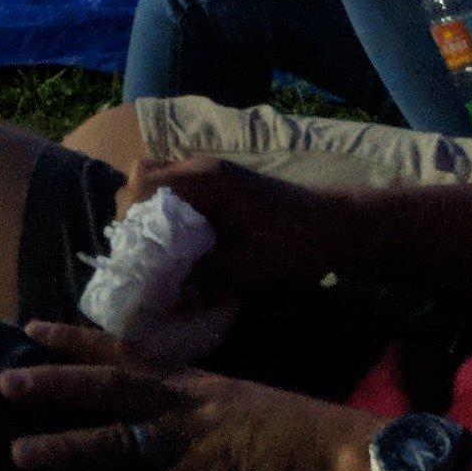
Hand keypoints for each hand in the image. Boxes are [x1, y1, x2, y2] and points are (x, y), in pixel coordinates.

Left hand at [0, 324, 378, 470]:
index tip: (31, 326)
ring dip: (68, 448)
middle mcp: (190, 406)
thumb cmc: (307, 438)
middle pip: (112, 385)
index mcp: (198, 384)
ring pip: (121, 441)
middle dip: (55, 382)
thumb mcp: (248, 406)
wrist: (350, 460)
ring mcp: (199, 444)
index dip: (78, 339)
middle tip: (4, 380)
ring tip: (19, 455)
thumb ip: (206, 407)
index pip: (128, 351)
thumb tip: (171, 414)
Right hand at [113, 153, 356, 295]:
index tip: (139, 254)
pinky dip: (169, 216)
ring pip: (157, 184)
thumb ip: (211, 280)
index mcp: (208, 180)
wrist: (339, 225)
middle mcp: (202, 168)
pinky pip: (176, 193)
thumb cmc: (302, 241)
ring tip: (160, 255)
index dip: (132, 218)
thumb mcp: (257, 267)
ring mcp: (209, 174)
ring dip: (151, 216)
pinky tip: (182, 249)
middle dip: (136, 217)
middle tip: (146, 256)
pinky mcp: (217, 187)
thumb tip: (169, 303)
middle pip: (142, 178)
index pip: (144, 184)